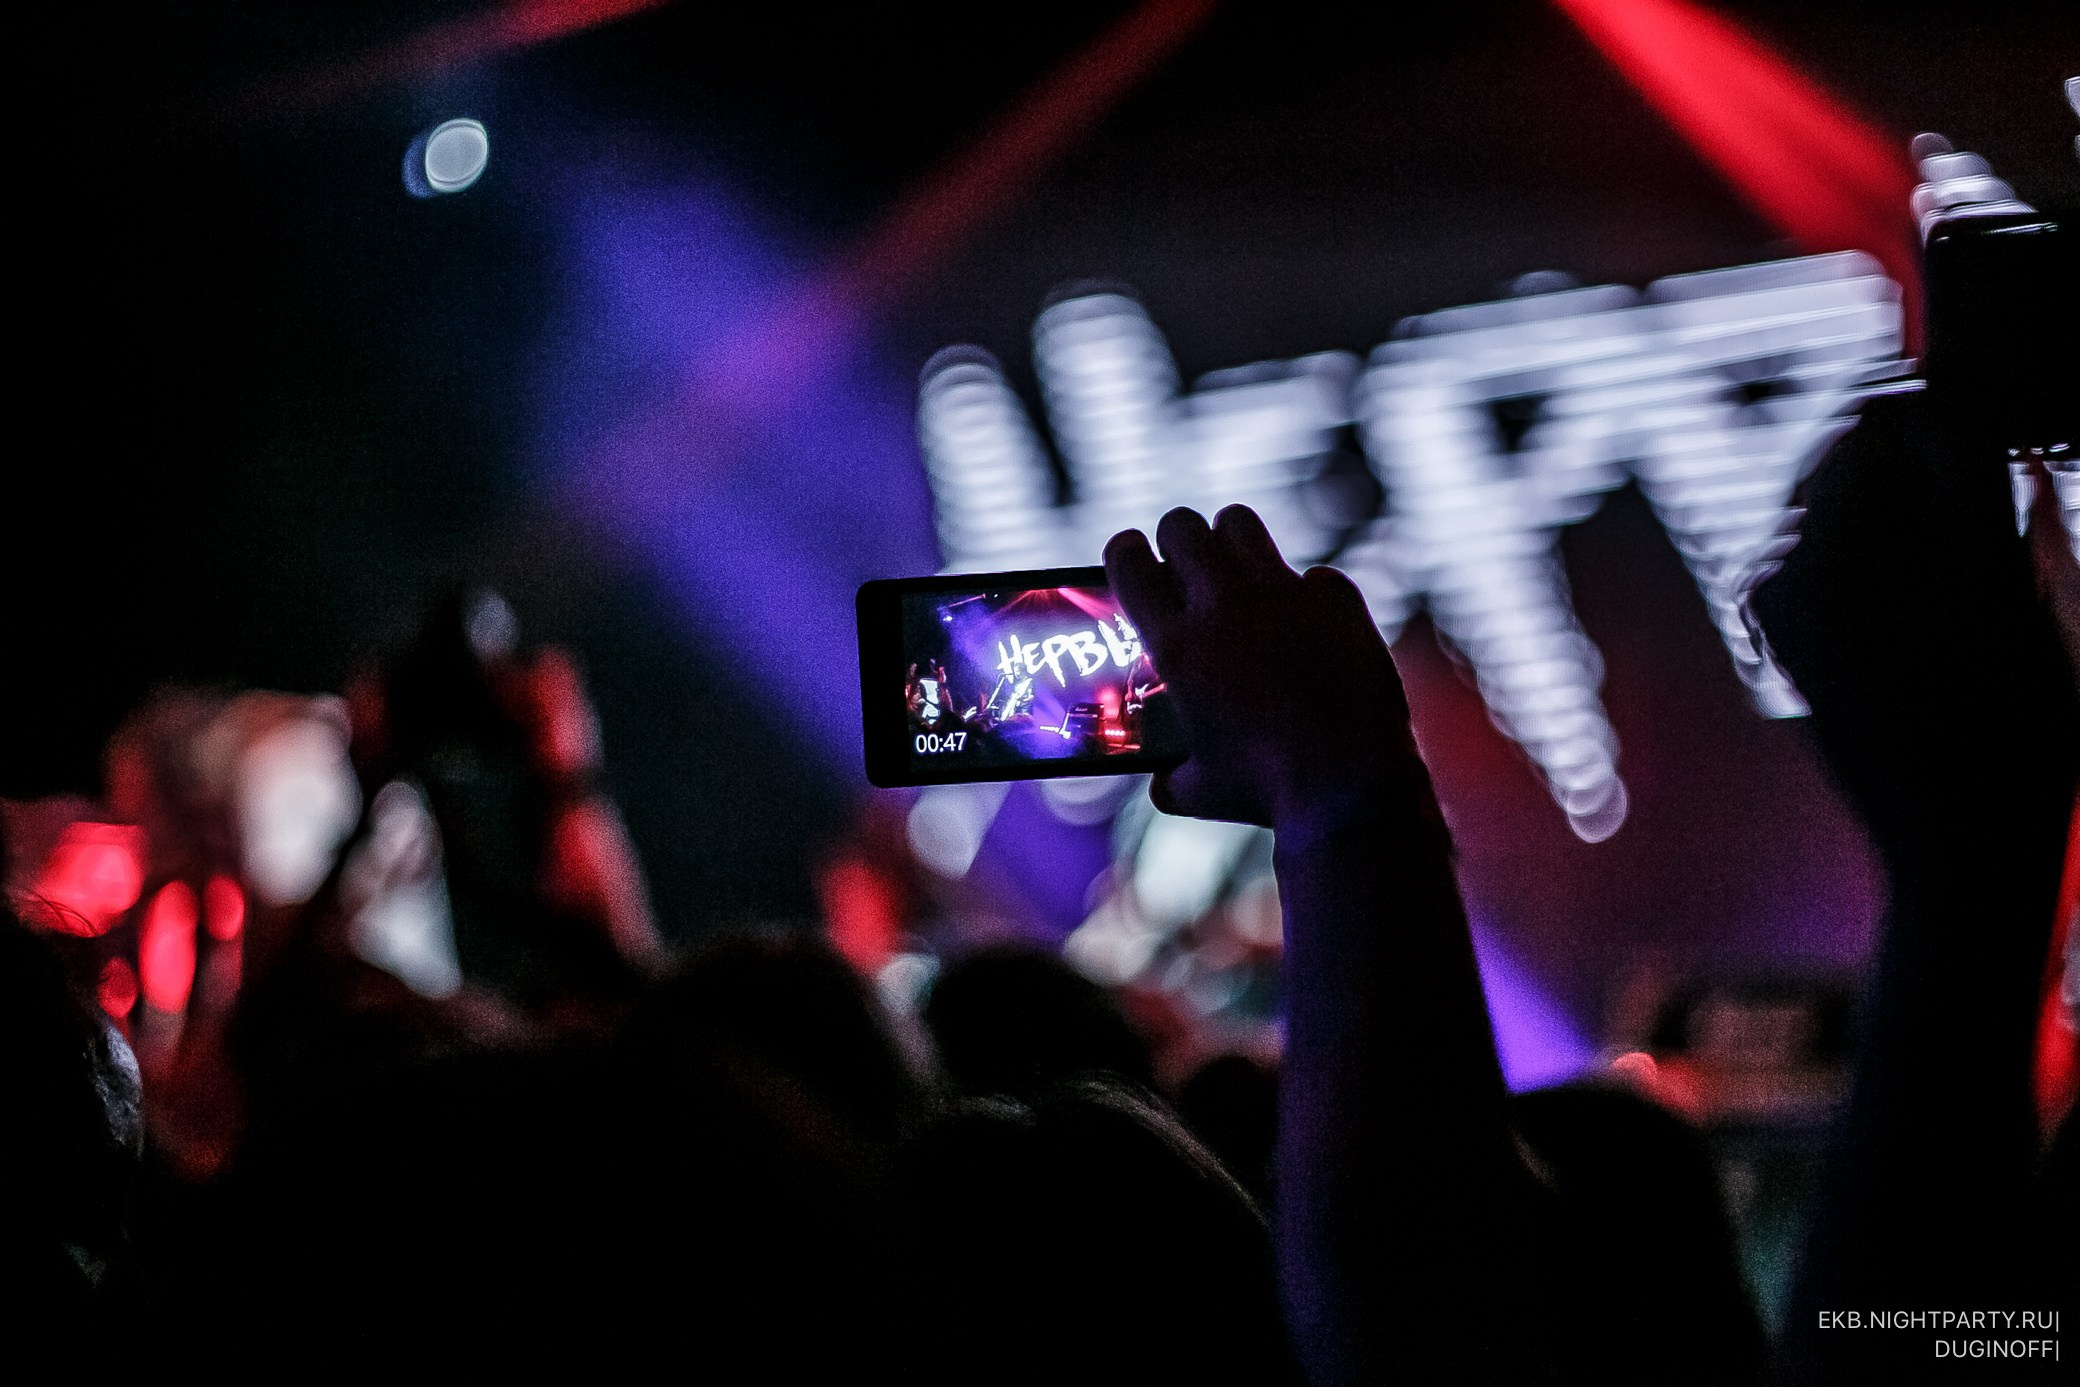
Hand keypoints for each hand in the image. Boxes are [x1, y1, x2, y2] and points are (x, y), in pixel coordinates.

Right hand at [1104, 505, 1421, 829]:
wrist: (1349, 786)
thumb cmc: (1267, 791)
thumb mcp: (1198, 791)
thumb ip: (1170, 772)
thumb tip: (1163, 778)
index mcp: (1177, 645)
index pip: (1126, 559)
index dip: (1124, 553)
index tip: (1130, 559)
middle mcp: (1223, 605)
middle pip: (1180, 524)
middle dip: (1176, 540)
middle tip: (1185, 568)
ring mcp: (1283, 593)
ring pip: (1239, 522)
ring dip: (1231, 543)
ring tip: (1238, 577)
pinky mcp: (1336, 597)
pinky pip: (1312, 574)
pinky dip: (1307, 596)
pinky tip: (1311, 630)